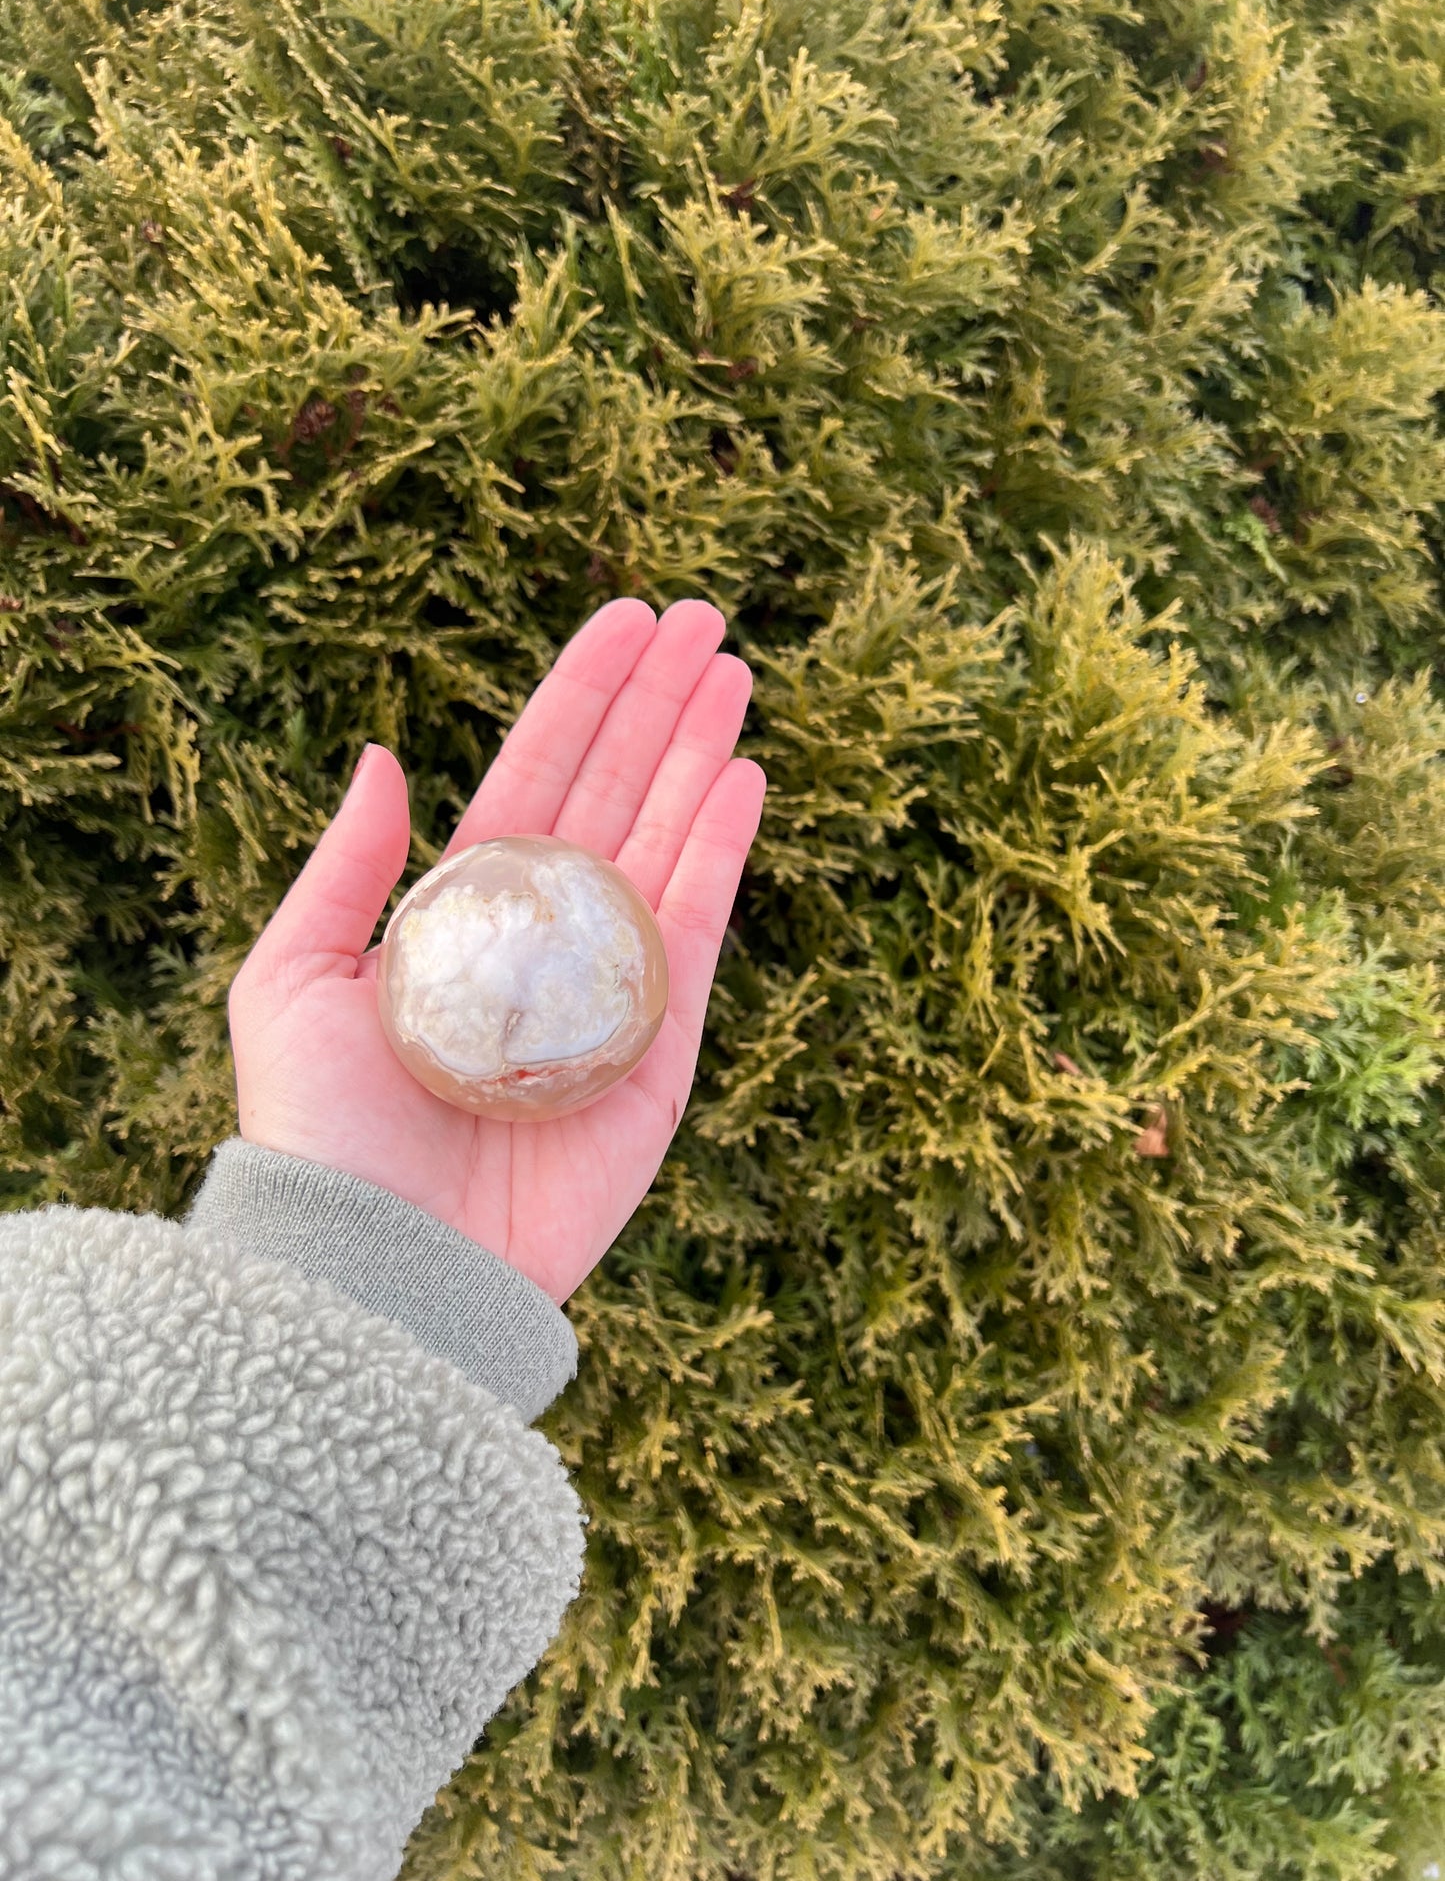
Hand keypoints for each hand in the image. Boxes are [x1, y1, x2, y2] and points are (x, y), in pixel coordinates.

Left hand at [226, 597, 765, 1305]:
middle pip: (615, 792)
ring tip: (732, 671)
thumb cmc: (322, 1129)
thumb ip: (345, 869)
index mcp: (464, 910)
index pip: (536, 776)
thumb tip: (383, 754)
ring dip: (701, 755)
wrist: (386, 1262)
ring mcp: (609, 987)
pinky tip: (742, 776)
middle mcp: (544, 936)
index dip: (581, 696)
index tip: (625, 618)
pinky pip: (697, 932)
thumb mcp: (291, 978)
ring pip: (666, 842)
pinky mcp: (660, 1050)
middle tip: (703, 620)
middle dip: (658, 705)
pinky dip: (722, 851)